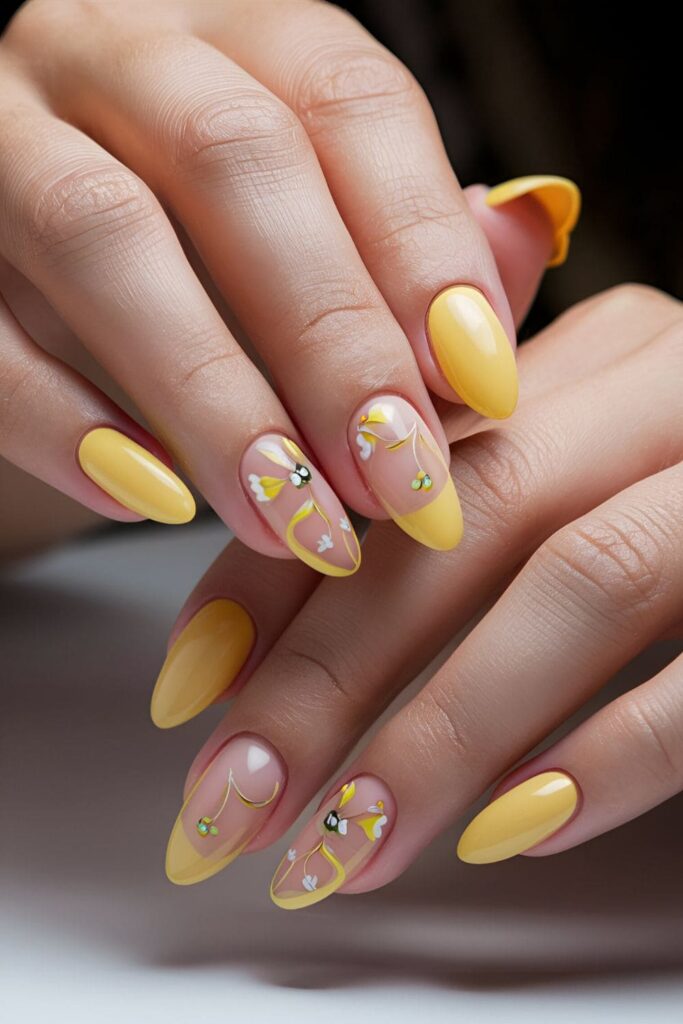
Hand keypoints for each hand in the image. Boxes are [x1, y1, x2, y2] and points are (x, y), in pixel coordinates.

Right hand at [0, 0, 577, 571]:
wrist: (19, 237)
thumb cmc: (190, 232)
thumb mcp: (305, 204)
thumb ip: (407, 225)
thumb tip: (524, 241)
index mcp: (232, 35)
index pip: (346, 101)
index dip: (422, 244)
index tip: (480, 385)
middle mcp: (113, 54)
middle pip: (237, 162)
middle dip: (330, 339)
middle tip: (396, 481)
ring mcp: (1, 135)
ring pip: (101, 234)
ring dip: (212, 396)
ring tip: (293, 519)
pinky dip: (67, 423)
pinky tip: (156, 499)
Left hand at [153, 283, 681, 905]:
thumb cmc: (673, 501)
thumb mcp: (560, 474)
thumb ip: (447, 503)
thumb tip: (275, 581)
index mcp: (584, 353)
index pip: (390, 455)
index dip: (278, 570)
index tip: (191, 687)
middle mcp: (668, 384)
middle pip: (464, 518)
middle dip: (329, 674)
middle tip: (233, 800)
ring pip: (579, 582)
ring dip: (444, 734)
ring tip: (344, 846)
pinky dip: (614, 753)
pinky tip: (517, 829)